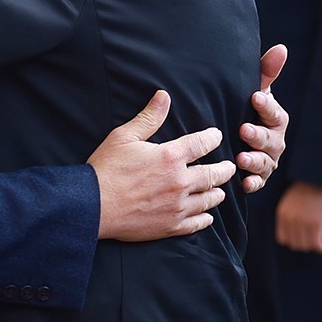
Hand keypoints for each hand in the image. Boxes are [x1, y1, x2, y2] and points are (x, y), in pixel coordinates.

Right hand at [89, 89, 236, 241]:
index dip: (212, 137)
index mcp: (170, 157)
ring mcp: (177, 206)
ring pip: (209, 199)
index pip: (202, 143)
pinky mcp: (170, 226)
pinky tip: (207, 216)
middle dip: (225, 169)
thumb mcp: (124, 137)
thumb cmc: (106, 169)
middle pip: (214, 174)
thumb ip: (148, 117)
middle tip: (229, 167)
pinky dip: (205, 218)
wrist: (92, 206)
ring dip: (217, 193)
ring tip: (219, 190)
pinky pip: (197, 223)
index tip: (216, 136)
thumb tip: (164, 96)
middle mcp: (179, 181)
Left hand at [238, 43, 289, 192]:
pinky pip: (257, 182)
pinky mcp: (257, 177)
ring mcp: (267, 160)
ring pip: (265, 163)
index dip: (267, 105)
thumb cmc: (245, 108)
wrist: (233, 135)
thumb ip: (266, 72)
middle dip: (258, 135)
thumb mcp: (254, 90)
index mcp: (275, 118)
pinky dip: (251, 183)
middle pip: (271, 140)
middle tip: (243, 130)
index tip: (255, 97)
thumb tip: (281, 48)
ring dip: (254, 161)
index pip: (275, 112)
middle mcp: (275, 141)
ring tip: (240, 157)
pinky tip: (243, 183)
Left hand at [275, 180, 321, 253]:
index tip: (303, 238)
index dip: (294, 240)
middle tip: (314, 240)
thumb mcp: (292, 201)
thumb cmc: (309, 187)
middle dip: (305, 244)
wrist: (320, 176)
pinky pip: (316, 243)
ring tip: (321, 242)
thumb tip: (297, 231)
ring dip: (313, 246)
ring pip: (305, 245)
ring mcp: (302, 222)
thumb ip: (290, 215)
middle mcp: (290, 219)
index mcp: (282, 213)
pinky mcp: (316, 223)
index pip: (283, 238)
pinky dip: (321, 247)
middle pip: (294, 244)